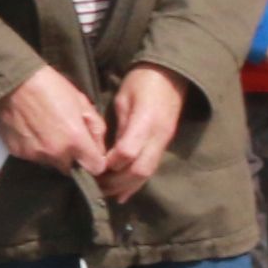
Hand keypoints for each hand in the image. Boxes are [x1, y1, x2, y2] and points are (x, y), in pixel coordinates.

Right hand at [0, 65, 110, 177]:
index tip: (92, 154)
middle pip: (72, 169)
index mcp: (76, 140)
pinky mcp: (18, 153)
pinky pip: (33, 157)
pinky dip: (36, 149)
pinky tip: (34, 131)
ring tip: (48, 132)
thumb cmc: (51, 87)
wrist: (14, 82)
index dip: (96, 161)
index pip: (95, 168)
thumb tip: (100, 148)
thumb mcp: (82, 102)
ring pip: (51, 164)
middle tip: (67, 139)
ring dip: (54, 154)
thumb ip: (96, 128)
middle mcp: (56, 153)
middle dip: (73, 159)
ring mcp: (35, 155)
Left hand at [97, 66, 188, 200]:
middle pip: (139, 170)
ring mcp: (164, 142)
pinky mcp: (164, 144)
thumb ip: (118, 126)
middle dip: (116, 182)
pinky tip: (123, 193)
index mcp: (145, 121)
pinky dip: (135, 184)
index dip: (110, 163)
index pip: (128, 152)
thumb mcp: (124, 98)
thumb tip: (107, 151)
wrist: (172, 74)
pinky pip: (151, 169)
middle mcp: (157, 136)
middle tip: (96, 186)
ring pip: (146, 174)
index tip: (95, 165)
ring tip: (106, 193)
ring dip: (126, 187)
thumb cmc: (142, 81)